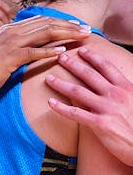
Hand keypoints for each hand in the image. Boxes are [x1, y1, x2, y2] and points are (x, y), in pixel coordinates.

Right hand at [0, 15, 91, 98]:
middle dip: (70, 25)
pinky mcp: (10, 57)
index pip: (40, 21)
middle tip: (87, 30)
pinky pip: (34, 52)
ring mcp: (11, 43)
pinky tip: (64, 52)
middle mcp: (12, 32)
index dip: (61, 22)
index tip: (76, 26)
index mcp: (9, 30)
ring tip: (82, 37)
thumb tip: (19, 50)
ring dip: (66, 34)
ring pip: (45, 34)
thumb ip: (8, 48)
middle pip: (47, 24)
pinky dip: (50, 51)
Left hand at [46, 46, 132, 165]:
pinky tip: (51, 102)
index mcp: (126, 87)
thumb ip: (127, 92)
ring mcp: (107, 108)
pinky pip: (76, 113)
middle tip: (60, 57)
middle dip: (73, 64)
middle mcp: (116, 94)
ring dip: (61, 83)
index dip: (92, 57)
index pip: (106, 67)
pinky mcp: (100, 124)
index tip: (82, 50)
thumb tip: (120, 86)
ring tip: (49, 78)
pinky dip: (61, 107)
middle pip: (89, 75)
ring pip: (78, 92)